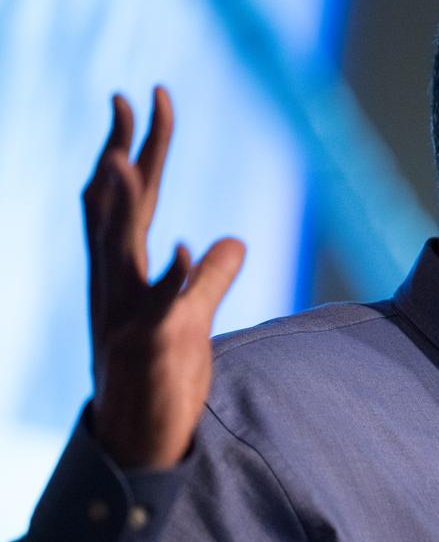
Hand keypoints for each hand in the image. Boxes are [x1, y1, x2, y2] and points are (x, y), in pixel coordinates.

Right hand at [83, 87, 244, 468]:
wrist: (140, 444)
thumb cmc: (162, 379)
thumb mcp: (185, 320)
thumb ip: (200, 276)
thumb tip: (218, 241)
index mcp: (122, 275)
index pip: (125, 199)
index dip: (132, 148)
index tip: (143, 98)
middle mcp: (116, 289)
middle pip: (116, 209)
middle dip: (123, 152)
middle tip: (129, 97)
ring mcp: (128, 319)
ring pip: (118, 251)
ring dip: (120, 206)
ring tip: (122, 159)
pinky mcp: (154, 350)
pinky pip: (163, 310)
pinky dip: (173, 280)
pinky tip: (185, 248)